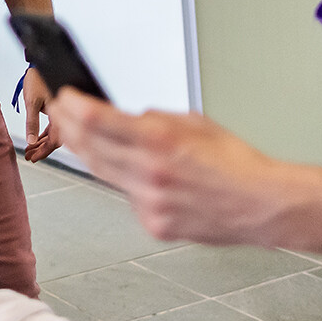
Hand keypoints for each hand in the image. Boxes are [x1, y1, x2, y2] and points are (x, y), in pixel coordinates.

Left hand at [21, 68, 58, 161]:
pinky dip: (45, 134)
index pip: (54, 141)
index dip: (43, 151)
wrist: (42, 62)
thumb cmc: (38, 78)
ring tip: (31, 150)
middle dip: (42, 149)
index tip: (33, 158)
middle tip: (30, 156)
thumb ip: (32, 123)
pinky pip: (53, 126)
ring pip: (54, 134)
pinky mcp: (57, 109)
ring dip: (42, 142)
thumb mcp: (31, 102)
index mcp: (60, 114)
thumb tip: (31, 141)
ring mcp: (61, 112)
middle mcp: (64, 115)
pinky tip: (37, 139)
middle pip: (55, 140)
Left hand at [49, 91, 295, 243]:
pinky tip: (130, 172)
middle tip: (59, 112)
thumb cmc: (236, 163)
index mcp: (160, 140)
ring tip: (75, 135)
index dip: (72, 106)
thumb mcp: (194, 122)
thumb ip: (155, 120)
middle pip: (89, 147)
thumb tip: (128, 118)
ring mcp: (149, 202)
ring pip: (102, 173)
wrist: (262, 204)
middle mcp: (150, 172)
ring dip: (86, 152)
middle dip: (68, 126)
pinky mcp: (153, 224)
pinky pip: (127, 197)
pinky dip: (124, 182)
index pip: (96, 120)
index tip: (64, 96)